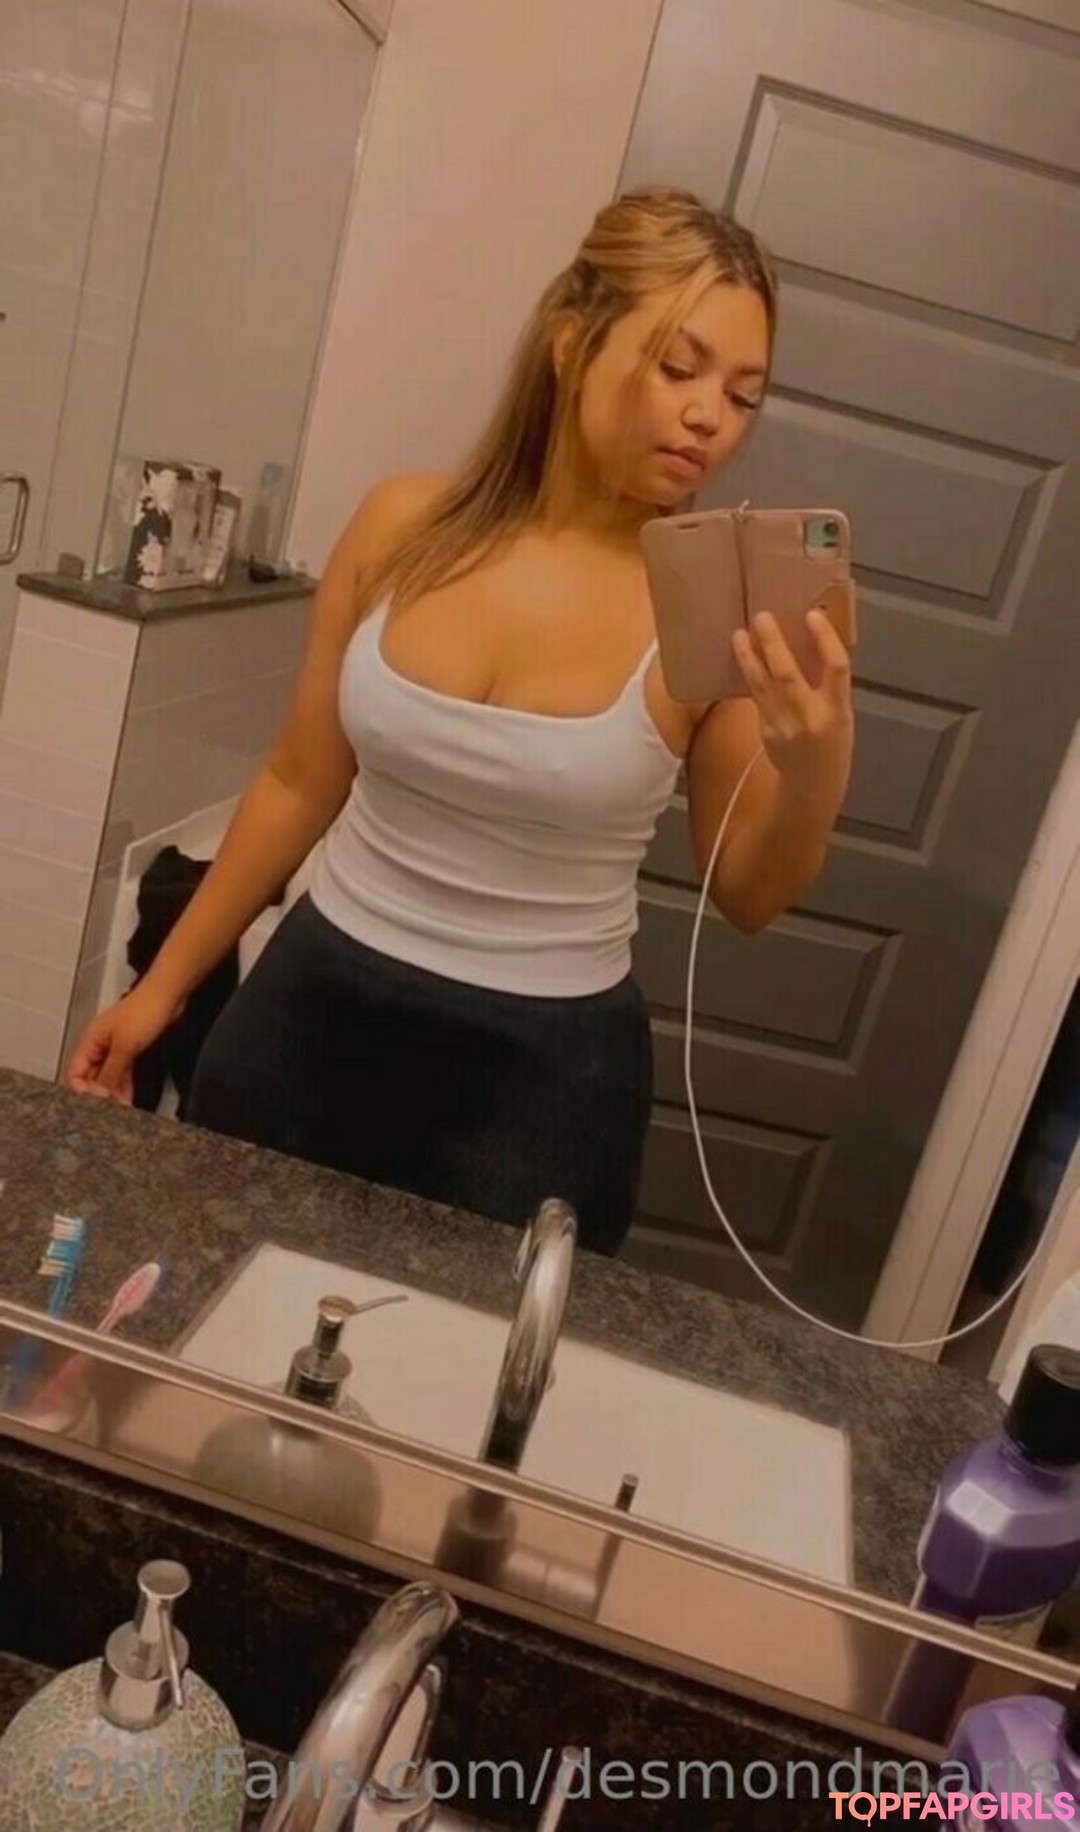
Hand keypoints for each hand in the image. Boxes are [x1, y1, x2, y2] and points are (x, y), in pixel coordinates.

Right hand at [67, 980, 183, 1104]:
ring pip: (107, 1075)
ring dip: (113, 1092)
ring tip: (121, 1109)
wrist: (169, 995)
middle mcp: (99, 1045)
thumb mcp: (125, 1047)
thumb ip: (111, 1072)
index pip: (75, 1072)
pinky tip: (129, 1098)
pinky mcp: (132, 1048)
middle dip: (98, 1094)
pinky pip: (122, 1071)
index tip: (97, 1102)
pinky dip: (124, 1084)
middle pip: (90, 1076)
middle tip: (110, 1110)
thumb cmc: (144, 1011)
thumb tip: (100, 1094)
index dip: (83, 1090)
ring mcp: (116, 1047)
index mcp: (90, 1041)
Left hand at [731, 609, 853, 827]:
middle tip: (761, 616)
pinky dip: (750, 675)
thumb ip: (828, 687)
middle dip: (772, 643)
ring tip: (739, 634)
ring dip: (748, 657)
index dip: (824, 639)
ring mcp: (783, 726)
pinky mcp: (764, 730)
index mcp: (838, 712)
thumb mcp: (841, 716)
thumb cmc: (833, 745)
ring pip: (761, 685)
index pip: (836, 668)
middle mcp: (810, 718)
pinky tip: (744, 658)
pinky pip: (756, 697)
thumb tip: (809, 644)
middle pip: (788, 673)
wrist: (812, 787)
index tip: (812, 615)